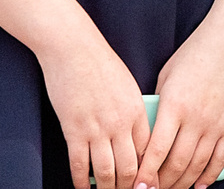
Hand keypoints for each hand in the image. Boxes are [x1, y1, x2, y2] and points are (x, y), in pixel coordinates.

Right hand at [36, 27, 147, 188]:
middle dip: (131, 187)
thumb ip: (133, 111)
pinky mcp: (74, 130)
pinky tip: (82, 188)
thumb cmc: (101, 63)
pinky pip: (79, 165)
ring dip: (108, 188)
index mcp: (138, 110)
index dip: (150, 172)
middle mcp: (121, 123)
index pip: (149, 151)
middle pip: (131, 167)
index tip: (149, 184)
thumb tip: (136, 135)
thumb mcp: (128, 86)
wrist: (74, 49)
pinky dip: (81, 181)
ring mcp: (97, 128)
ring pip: (107, 172)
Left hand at [141, 16, 223, 188]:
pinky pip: (220, 158)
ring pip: (197, 165)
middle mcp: (196, 118)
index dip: (145, 174)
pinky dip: (208, 175)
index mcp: (175, 106)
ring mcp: (217, 123)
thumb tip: (149, 134)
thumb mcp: (167, 78)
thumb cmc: (196, 53)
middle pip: (176, 164)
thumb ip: (159, 106)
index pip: (156, 151)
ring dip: (182, 183)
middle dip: (162, 184)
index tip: (137, 188)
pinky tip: (199, 185)